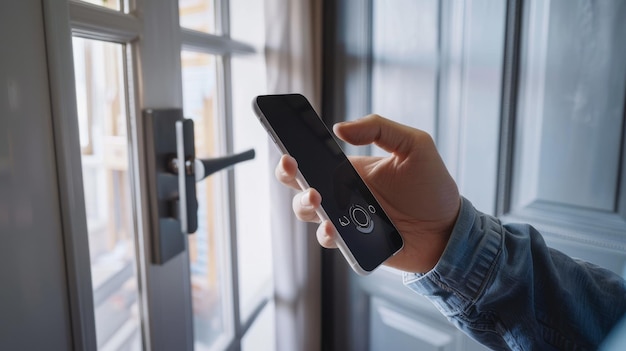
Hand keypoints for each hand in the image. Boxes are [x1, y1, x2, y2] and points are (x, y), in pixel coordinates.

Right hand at [275, 114, 459, 272]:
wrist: (448, 230)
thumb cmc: (432, 187)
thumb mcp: (414, 145)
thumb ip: (379, 129)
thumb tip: (340, 128)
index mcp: (350, 168)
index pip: (312, 155)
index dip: (293, 147)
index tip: (287, 141)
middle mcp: (342, 192)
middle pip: (299, 183)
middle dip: (288, 174)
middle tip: (293, 167)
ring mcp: (344, 218)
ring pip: (307, 211)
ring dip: (304, 204)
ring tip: (316, 198)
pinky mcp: (352, 242)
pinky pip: (329, 238)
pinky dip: (326, 233)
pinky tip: (335, 227)